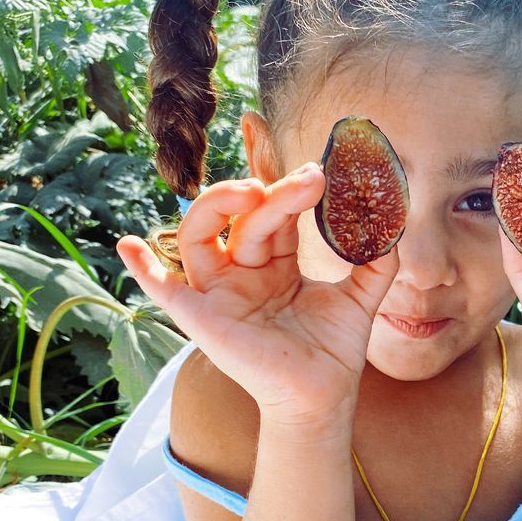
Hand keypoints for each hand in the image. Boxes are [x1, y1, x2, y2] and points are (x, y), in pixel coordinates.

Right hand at [116, 165, 398, 427]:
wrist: (323, 397)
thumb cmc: (334, 350)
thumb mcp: (362, 296)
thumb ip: (377, 257)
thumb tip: (391, 216)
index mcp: (275, 261)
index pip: (266, 203)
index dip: (262, 164)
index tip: (259, 123)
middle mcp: (242, 270)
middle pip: (243, 215)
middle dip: (271, 191)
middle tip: (307, 179)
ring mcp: (219, 292)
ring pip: (200, 234)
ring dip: (219, 205)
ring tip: (252, 192)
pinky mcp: (203, 318)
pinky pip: (164, 290)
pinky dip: (144, 269)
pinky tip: (130, 246)